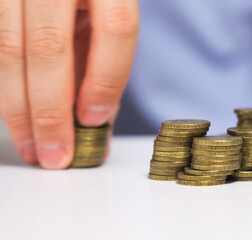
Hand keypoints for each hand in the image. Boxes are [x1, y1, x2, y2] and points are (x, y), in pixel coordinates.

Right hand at [0, 0, 138, 168]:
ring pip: (9, 49)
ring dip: (18, 108)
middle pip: (51, 47)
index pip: (115, 29)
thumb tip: (98, 124)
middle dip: (51, 111)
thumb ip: (103, 64)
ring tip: (32, 146)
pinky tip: (16, 114)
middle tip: (56, 156)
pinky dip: (6, 87)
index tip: (94, 121)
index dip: (106, 80)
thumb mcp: (105, 20)